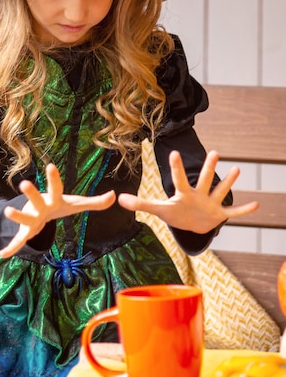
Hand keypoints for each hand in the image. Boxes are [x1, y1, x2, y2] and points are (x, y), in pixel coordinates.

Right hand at [0, 163, 115, 257]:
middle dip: (31, 193)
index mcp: (54, 199)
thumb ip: (95, 202)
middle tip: (24, 183)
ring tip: (7, 211)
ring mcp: (31, 218)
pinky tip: (3, 254)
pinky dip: (12, 247)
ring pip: (24, 217)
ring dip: (16, 215)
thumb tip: (114, 196)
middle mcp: (40, 206)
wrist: (39, 213)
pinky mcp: (25, 231)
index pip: (56, 188)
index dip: (53, 178)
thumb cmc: (58, 206)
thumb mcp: (76, 204)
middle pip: (36, 199)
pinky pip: (19, 240)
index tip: (50, 165)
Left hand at [118, 150, 258, 233]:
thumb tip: (119, 199)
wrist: (192, 224)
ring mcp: (210, 204)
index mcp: (183, 194)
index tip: (175, 153)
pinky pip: (233, 213)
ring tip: (237, 169)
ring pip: (220, 191)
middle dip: (208, 168)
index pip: (178, 179)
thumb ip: (141, 204)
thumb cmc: (176, 213)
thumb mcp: (159, 210)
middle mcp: (199, 195)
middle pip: (203, 180)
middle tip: (214, 152)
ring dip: (228, 183)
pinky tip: (257, 204)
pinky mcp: (219, 215)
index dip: (177, 168)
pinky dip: (244, 211)